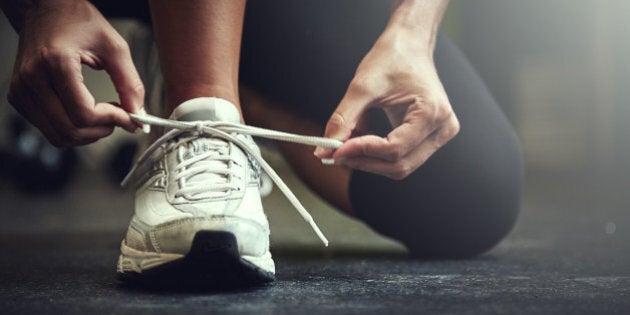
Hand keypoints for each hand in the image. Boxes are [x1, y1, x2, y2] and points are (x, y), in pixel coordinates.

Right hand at [6, 0, 143, 145]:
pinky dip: (73, 128)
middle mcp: (32, 79)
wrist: (44, 9)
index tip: (130, 117)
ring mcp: (21, 91)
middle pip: (70, 130)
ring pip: (59, 136)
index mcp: (54, 63)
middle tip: (119, 117)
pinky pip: (49, 129)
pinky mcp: (19, 98)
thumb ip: (130, 83)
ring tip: (104, 114)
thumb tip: (139, 114)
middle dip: (101, 130)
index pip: (84, 114)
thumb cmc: (75, 20)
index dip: (113, 121)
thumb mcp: (114, 47)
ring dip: (88, 133)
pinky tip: (87, 111)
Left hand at [314, 30, 459, 179]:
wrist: (409, 45)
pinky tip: (362, 138)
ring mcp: (440, 134)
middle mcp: (443, 127)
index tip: (335, 151)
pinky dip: (378, 153)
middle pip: (399, 164)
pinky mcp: (431, 137)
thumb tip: (324, 150)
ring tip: (347, 143)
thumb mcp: (362, 86)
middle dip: (364, 161)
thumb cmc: (391, 58)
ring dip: (370, 160)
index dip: (362, 152)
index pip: (394, 149)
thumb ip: (344, 120)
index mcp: (432, 112)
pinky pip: (402, 156)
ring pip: (400, 165)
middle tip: (335, 154)